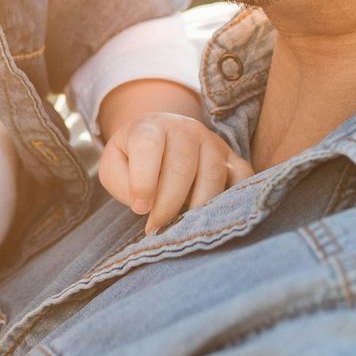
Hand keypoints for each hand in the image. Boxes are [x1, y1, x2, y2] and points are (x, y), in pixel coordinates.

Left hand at [98, 106, 250, 233]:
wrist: (159, 136)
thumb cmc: (132, 158)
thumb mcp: (112, 165)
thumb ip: (120, 181)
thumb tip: (145, 205)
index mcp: (150, 127)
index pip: (149, 147)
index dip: (144, 181)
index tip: (139, 209)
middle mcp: (185, 129)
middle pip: (183, 167)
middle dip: (168, 204)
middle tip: (156, 228)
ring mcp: (212, 142)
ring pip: (213, 175)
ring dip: (197, 207)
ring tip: (180, 227)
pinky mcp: (232, 157)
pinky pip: (243, 177)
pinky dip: (234, 198)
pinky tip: (216, 217)